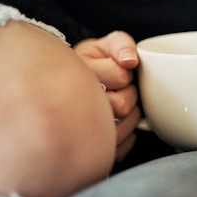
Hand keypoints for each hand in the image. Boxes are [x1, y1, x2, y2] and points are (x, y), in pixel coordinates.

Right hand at [74, 31, 140, 161]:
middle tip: (115, 90)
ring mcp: (75, 131)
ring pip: (119, 129)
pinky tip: (114, 124)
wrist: (66, 85)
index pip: (120, 76)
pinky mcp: (85, 152)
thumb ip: (121, 44)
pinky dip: (125, 137)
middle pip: (121, 104)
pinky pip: (118, 149)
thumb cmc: (91, 65)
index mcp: (77, 74)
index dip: (124, 73)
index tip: (114, 72)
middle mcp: (71, 104)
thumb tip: (130, 61)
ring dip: (127, 117)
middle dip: (127, 94)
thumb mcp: (105, 46)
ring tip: (114, 106)